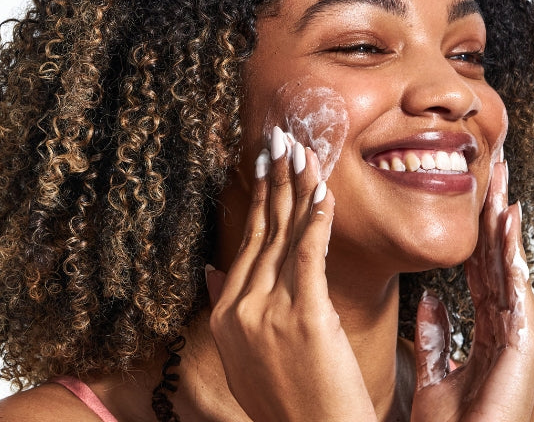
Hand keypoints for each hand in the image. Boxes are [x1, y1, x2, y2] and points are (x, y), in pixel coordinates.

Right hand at [205, 126, 377, 421]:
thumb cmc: (288, 402)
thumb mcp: (243, 358)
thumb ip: (230, 311)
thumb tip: (213, 271)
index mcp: (227, 314)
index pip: (246, 242)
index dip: (258, 198)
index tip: (264, 163)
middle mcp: (242, 308)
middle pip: (263, 230)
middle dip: (274, 178)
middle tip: (281, 137)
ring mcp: (270, 313)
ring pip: (286, 235)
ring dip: (297, 186)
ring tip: (304, 150)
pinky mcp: (304, 318)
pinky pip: (310, 256)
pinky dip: (316, 220)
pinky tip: (321, 191)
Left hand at [410, 159, 533, 420]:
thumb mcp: (433, 372)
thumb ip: (436, 334)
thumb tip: (429, 297)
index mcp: (485, 331)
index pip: (481, 269)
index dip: (477, 231)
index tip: (475, 193)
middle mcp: (505, 329)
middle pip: (500, 260)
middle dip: (496, 215)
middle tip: (495, 170)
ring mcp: (518, 338)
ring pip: (511, 269)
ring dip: (506, 227)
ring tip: (502, 186)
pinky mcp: (524, 349)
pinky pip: (517, 292)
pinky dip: (513, 258)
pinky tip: (508, 227)